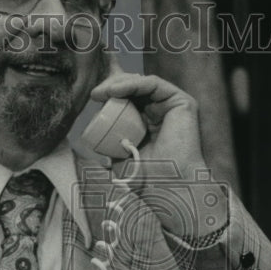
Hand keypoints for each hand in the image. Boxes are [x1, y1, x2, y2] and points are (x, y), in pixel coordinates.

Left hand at [90, 63, 227, 239]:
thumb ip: (109, 142)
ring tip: (102, 92)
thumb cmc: (145, 178)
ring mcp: (172, 107)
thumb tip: (88, 133)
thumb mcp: (118, 156)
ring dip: (119, 83)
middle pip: (135, 88)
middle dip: (113, 85)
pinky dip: (133, 83)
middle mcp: (161, 112)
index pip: (129, 100)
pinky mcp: (182, 103)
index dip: (111, 94)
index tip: (93, 98)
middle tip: (95, 94)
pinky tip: (115, 90)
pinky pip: (154, 84)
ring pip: (143, 83)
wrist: (166, 186)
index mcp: (148, 123)